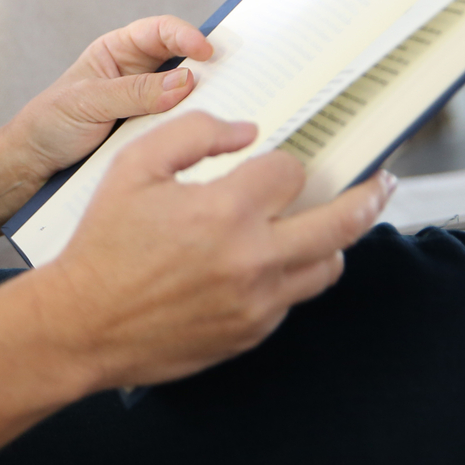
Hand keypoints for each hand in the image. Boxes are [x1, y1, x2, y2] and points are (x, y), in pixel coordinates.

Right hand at [0, 113, 392, 464]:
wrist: (84, 323)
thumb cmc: (104, 243)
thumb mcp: (133, 167)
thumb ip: (192, 133)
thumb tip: (245, 131)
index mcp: (226, 211)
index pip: (289, 171)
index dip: (282, 160)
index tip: (274, 162)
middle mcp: (253, 259)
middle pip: (342, 222)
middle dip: (369, 196)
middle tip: (381, 183)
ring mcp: (258, 302)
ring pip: (328, 267)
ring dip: (332, 241)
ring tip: (327, 225)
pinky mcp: (252, 332)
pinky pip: (292, 299)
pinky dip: (290, 275)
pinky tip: (270, 262)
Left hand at [4, 15, 216, 187]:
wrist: (35, 163)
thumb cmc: (50, 123)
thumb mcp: (88, 102)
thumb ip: (134, 92)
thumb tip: (186, 82)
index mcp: (117, 51)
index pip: (159, 31)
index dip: (185, 35)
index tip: (206, 52)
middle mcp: (138, 73)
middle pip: (183, 59)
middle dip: (208, 65)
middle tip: (235, 77)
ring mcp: (148, 103)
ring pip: (187, 94)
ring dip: (205, 97)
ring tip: (228, 105)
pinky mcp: (151, 131)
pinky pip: (179, 123)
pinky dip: (194, 125)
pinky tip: (209, 132)